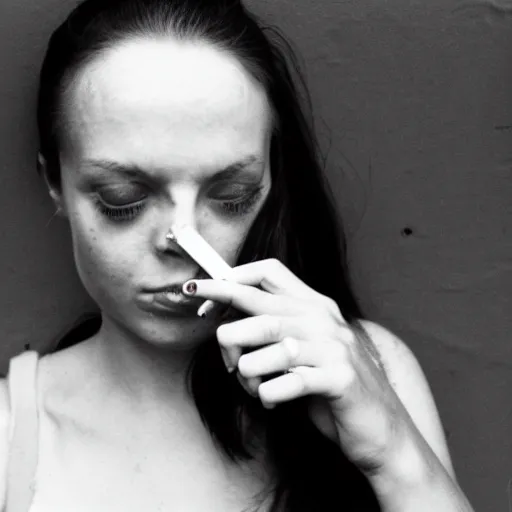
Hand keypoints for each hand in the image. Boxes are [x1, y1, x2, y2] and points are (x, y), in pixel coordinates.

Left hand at [183, 258, 413, 472]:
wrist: (381, 429)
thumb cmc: (331, 385)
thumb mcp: (304, 347)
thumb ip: (275, 328)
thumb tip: (225, 318)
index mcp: (314, 305)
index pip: (269, 271)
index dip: (231, 278)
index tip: (205, 295)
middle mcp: (323, 319)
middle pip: (258, 307)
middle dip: (224, 324)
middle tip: (216, 342)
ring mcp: (334, 347)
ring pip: (264, 347)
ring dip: (246, 372)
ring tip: (252, 387)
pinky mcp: (339, 379)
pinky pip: (284, 382)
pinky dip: (267, 395)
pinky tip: (272, 401)